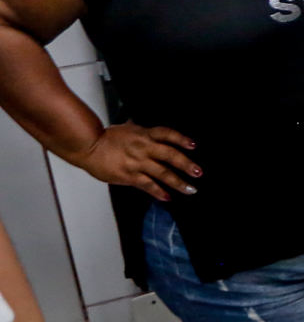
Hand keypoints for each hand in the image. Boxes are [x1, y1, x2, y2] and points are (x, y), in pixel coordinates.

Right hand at [68, 122, 198, 199]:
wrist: (87, 147)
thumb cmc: (105, 138)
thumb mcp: (127, 128)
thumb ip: (139, 130)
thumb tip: (141, 124)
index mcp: (144, 134)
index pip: (167, 134)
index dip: (182, 139)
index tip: (194, 145)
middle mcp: (144, 148)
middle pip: (170, 155)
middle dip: (187, 164)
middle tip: (198, 172)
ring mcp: (137, 162)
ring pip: (162, 173)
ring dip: (178, 182)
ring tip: (191, 189)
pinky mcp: (129, 175)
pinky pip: (147, 185)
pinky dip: (159, 192)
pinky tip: (168, 197)